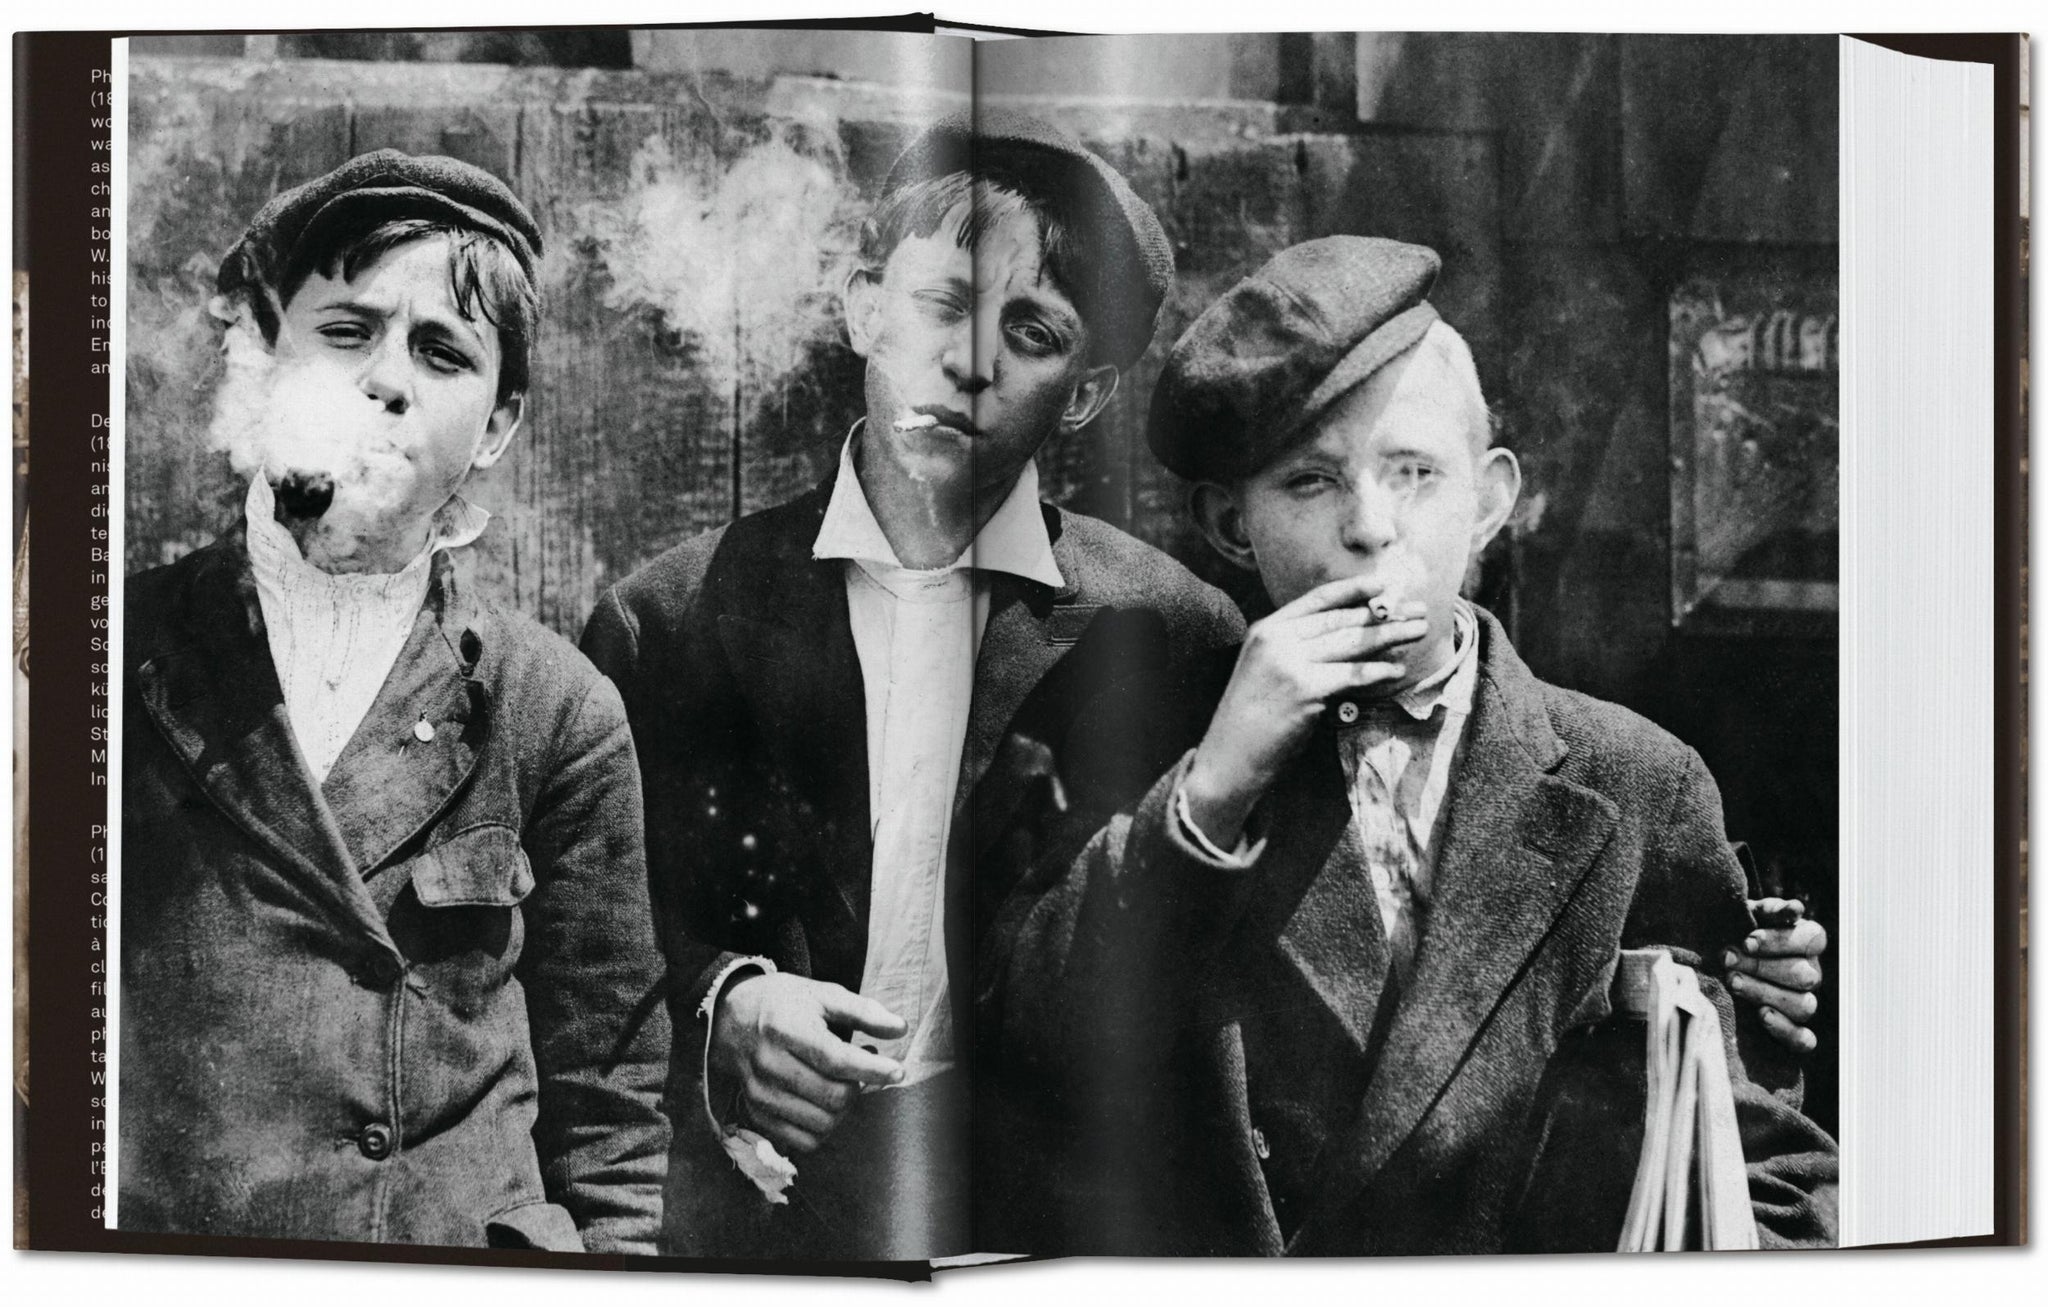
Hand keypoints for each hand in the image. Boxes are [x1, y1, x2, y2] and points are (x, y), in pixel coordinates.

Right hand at [710, 972, 906, 1154]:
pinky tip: (826, 1103)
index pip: (836, 1060)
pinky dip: (824, 1128)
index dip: (872, 1069)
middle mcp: (769, 1064)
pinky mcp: (757, 1114)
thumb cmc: (784, 1004)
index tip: (898, 1071)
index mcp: (786, 1029)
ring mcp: (760, 1093)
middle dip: (860, 1086)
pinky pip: (803, 1141)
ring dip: (845, 1109)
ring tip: (846, 1082)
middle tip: (865, 1067)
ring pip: (822, 1123)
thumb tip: (900, 1028)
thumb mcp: (823, 995)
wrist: (730, 1016)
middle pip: (833, 1096)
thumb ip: (863, 1011)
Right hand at [1183, 575, 1427, 845]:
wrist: (1231, 755)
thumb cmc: (1252, 717)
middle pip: (1341, 620)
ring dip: (1390, 636)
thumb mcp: (1266, 668)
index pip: (1318, 600)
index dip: (1353, 589)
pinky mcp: (1305, 689)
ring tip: (1418, 631)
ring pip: (1351, 643)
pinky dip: (1378, 671)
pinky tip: (1397, 670)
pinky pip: (1352, 674)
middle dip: (1383, 614)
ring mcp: (1290, 663)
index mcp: (1267, 629)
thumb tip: (1349, 633)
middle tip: (1417, 610)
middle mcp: (1277, 639)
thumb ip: (1296, 646)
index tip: (1384, 584)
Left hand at [1724, 898, 1826, 1053]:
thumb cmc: (1734, 932)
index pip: (1811, 939)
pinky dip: (1786, 1030)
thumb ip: (1769, 910)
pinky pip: (1804, 1040)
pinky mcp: (1794, 1031)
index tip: (1747, 940)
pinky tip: (1762, 1016)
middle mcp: (1811, 973)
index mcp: (1807, 941)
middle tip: (1728, 961)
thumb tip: (1794, 909)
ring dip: (1766, 994)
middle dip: (1763, 968)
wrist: (1715, 960)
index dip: (1781, 941)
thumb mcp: (1746, 915)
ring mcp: (1805, 1002)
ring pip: (1804, 1005)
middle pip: (1805, 975)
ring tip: (1733, 983)